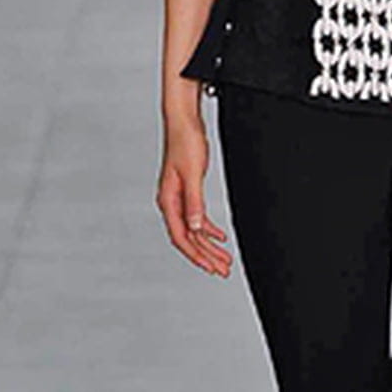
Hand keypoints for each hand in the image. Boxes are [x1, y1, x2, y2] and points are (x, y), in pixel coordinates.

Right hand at [156, 111, 232, 276]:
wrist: (183, 122)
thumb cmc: (184, 142)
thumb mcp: (192, 174)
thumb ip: (194, 202)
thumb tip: (195, 227)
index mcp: (168, 200)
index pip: (181, 237)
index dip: (197, 255)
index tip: (211, 267)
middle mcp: (171, 202)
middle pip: (188, 238)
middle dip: (206, 256)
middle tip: (222, 269)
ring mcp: (178, 198)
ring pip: (193, 230)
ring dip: (208, 246)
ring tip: (223, 258)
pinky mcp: (186, 191)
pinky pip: (196, 217)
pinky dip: (209, 229)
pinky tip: (219, 236)